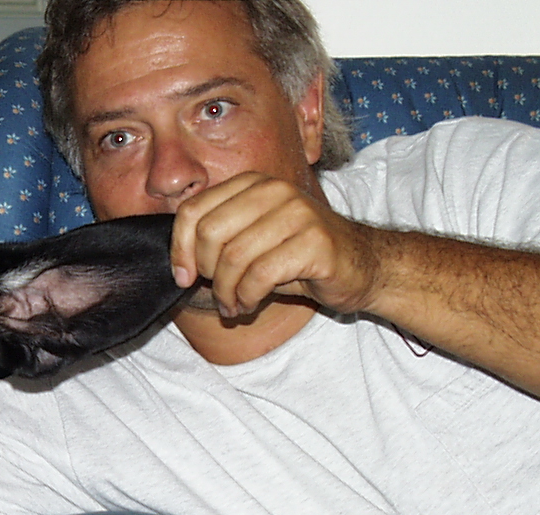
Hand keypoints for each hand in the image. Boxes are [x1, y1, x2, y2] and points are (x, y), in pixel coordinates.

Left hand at [169, 172, 381, 318]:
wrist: (360, 266)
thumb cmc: (297, 258)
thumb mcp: (251, 242)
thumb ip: (218, 241)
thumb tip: (179, 266)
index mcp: (252, 184)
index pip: (193, 211)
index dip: (180, 249)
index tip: (184, 277)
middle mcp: (273, 190)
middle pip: (209, 234)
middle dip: (206, 273)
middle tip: (220, 293)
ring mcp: (297, 212)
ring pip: (233, 258)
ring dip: (227, 292)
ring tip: (235, 304)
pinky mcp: (315, 241)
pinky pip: (260, 275)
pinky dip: (248, 297)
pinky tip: (252, 304)